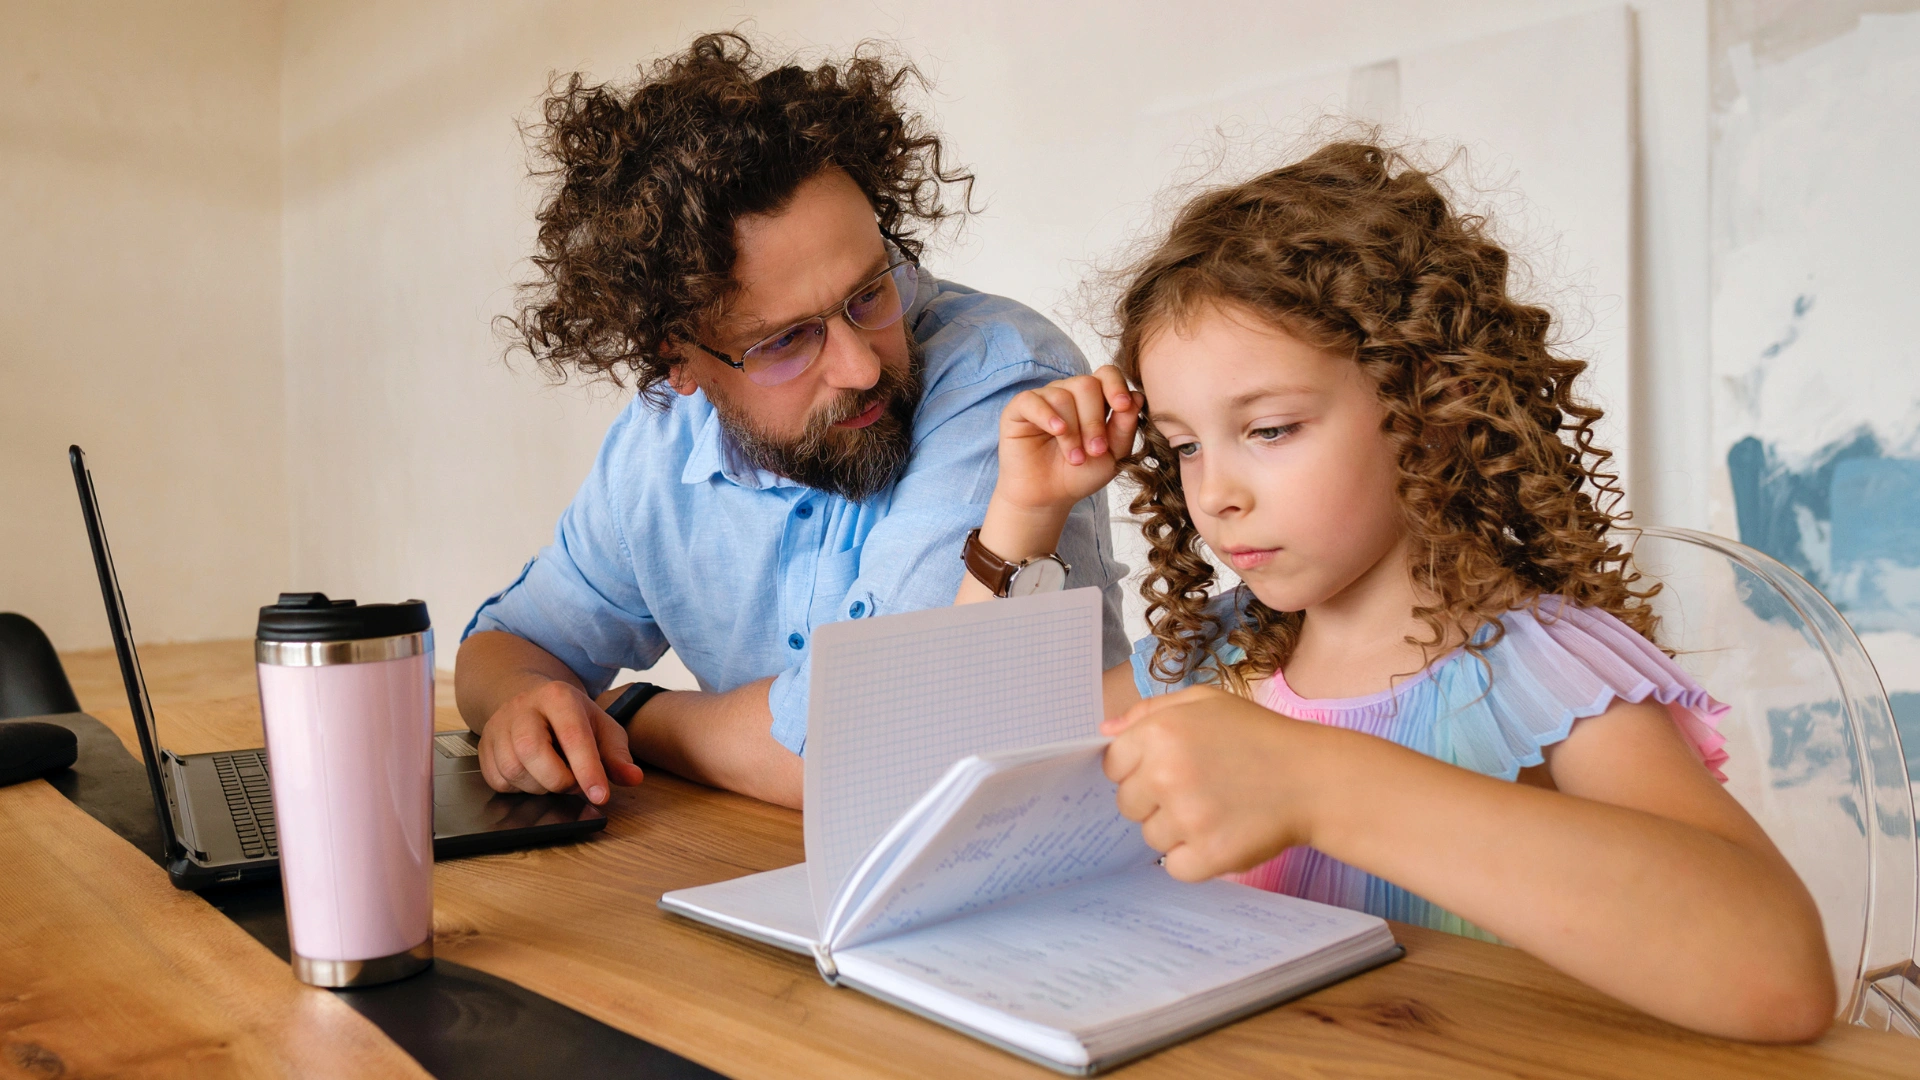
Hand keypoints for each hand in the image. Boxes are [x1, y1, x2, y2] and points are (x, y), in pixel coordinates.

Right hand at [477, 679, 645, 804]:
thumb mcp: (601, 729)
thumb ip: (617, 755)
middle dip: (558, 780)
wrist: (534, 703)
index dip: (588, 770)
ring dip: (539, 786)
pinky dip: (519, 789)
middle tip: (574, 784)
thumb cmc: (573, 719)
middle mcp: (523, 707)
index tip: (601, 796)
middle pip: (532, 752)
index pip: (573, 736)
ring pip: (512, 769)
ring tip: (554, 776)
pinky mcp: (483, 746)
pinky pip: (497, 780)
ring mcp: (498, 726)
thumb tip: (633, 778)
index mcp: (558, 697)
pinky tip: (534, 777)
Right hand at [995, 366, 1141, 515]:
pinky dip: (1047, 416)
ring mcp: (1043, 398)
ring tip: (1074, 458)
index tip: (1123, 407)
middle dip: (1094, 420)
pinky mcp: (1019, 409)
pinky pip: (1033, 401)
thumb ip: (1125, 426)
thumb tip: (1137, 397)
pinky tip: (1057, 432)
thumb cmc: (1080, 474)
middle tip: (1095, 450)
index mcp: (1094, 399)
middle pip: (1086, 384)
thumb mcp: (1113, 454)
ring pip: (1063, 395)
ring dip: (1073, 431)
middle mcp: (1068, 392)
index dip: (1116, 386)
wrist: (1049, 497)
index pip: (1107, 374)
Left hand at [1100, 685, 1330, 880]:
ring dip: (1178, 831)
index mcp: (1160, 733)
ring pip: (1151, 837)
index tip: (1167, 771)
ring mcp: (1187, 816)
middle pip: (1128, 804)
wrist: (1314, 777)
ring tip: (1217, 810)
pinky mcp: (1208, 854)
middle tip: (1199, 790)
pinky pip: (1175, 867)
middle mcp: (1166, 773)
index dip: (1138, 769)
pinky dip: (1195, 859)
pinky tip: (1221, 836)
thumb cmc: (1260, 737)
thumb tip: (1105, 730)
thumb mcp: (1206, 702)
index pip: (1113, 765)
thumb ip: (1150, 711)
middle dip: (1156, 801)